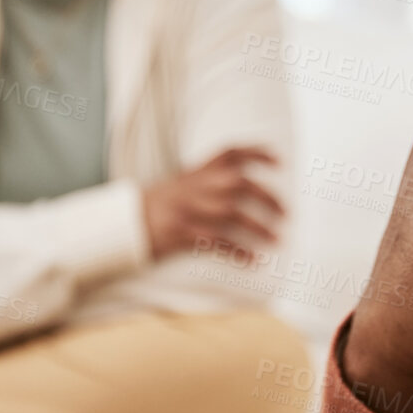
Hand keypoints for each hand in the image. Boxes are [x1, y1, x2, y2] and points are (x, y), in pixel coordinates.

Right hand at [142, 146, 284, 262]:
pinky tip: (252, 260)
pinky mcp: (183, 233)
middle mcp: (196, 186)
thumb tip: (241, 182)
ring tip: (278, 239)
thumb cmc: (159, 203)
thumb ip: (208, 178)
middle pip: (240, 183)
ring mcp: (189, 208)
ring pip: (232, 213)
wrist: (126, 222)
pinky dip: (237, 251)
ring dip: (259, 227)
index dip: (257, 152)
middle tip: (286, 212)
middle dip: (268, 197)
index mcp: (197, 171)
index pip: (231, 152)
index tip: (279, 161)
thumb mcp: (182, 182)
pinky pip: (216, 241)